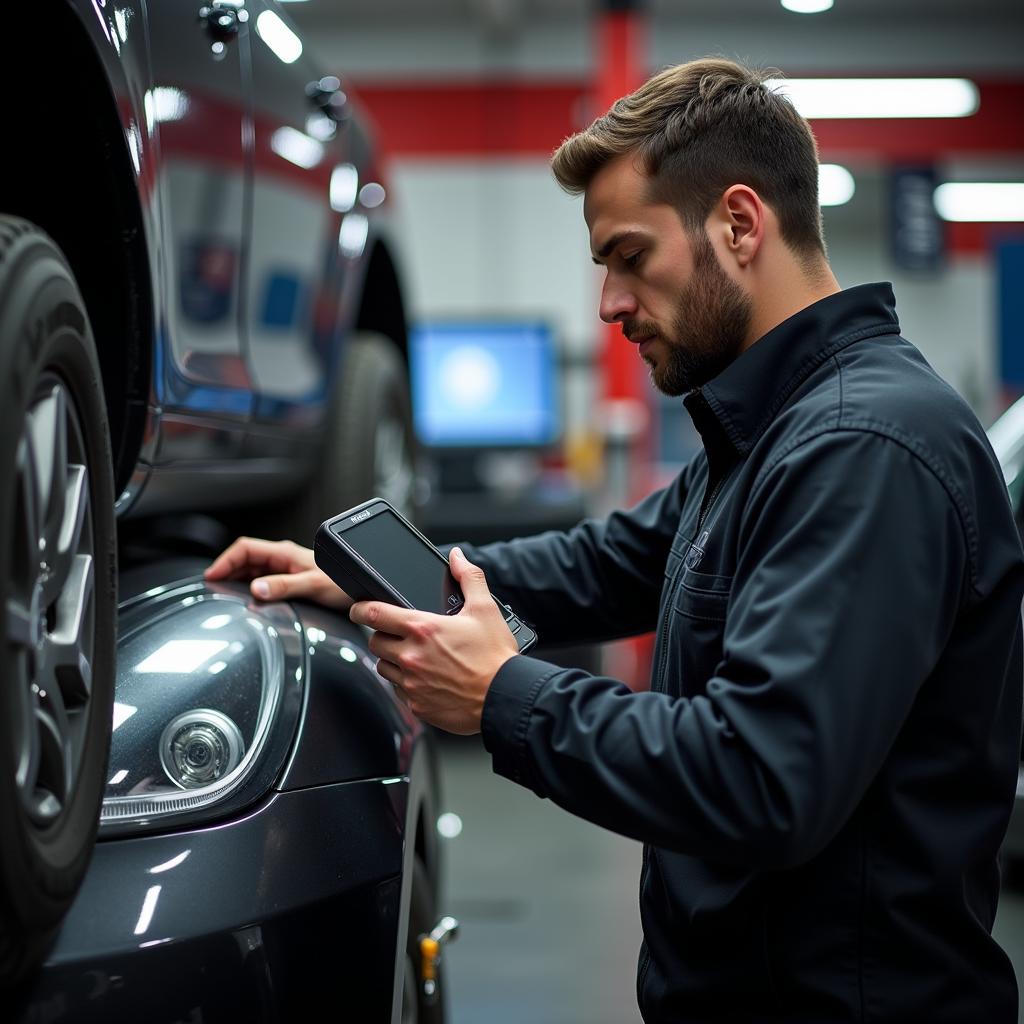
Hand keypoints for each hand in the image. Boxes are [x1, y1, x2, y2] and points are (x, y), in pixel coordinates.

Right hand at [204, 536, 351, 609]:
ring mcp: (285, 570)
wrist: (361, 592)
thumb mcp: (313, 586)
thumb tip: (257, 588)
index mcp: (284, 553)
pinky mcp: (289, 581)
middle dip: (226, 570)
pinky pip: (262, 581)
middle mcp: (283, 559)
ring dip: (236, 580)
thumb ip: (284, 586)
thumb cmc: (343, 585)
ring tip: (223, 594)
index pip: (245, 548)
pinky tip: (245, 599)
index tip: (212, 576)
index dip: (225, 560)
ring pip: (252, 570)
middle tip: (212, 588)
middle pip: (244, 559)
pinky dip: (248, 588)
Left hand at [349, 548, 517, 734]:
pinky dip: (406, 683)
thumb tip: (457, 557)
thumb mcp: (485, 609)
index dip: (360, 608)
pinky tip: (426, 678)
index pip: (374, 614)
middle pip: (375, 642)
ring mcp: (412, 683)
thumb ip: (468, 577)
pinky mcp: (416, 705)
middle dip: (384, 635)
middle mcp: (412, 656)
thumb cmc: (495, 656)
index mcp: (423, 629)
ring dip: (392, 660)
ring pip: (383, 667)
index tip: (358, 608)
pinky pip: (398, 690)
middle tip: (402, 635)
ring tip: (416, 657)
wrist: (505, 696)